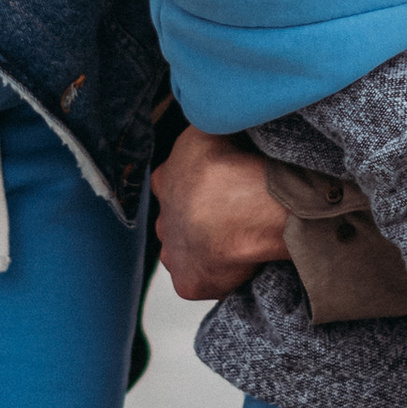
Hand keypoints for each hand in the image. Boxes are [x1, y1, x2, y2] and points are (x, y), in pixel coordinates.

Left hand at [152, 124, 290, 298]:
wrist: (242, 207)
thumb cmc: (228, 166)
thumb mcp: (208, 131)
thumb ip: (202, 136)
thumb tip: (208, 124)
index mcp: (165, 180)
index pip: (172, 182)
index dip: (197, 185)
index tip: (220, 185)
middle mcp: (162, 219)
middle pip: (179, 221)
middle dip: (200, 220)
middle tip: (233, 215)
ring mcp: (173, 254)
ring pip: (188, 253)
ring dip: (207, 249)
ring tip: (241, 240)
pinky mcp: (188, 283)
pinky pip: (204, 281)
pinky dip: (221, 275)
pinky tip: (243, 262)